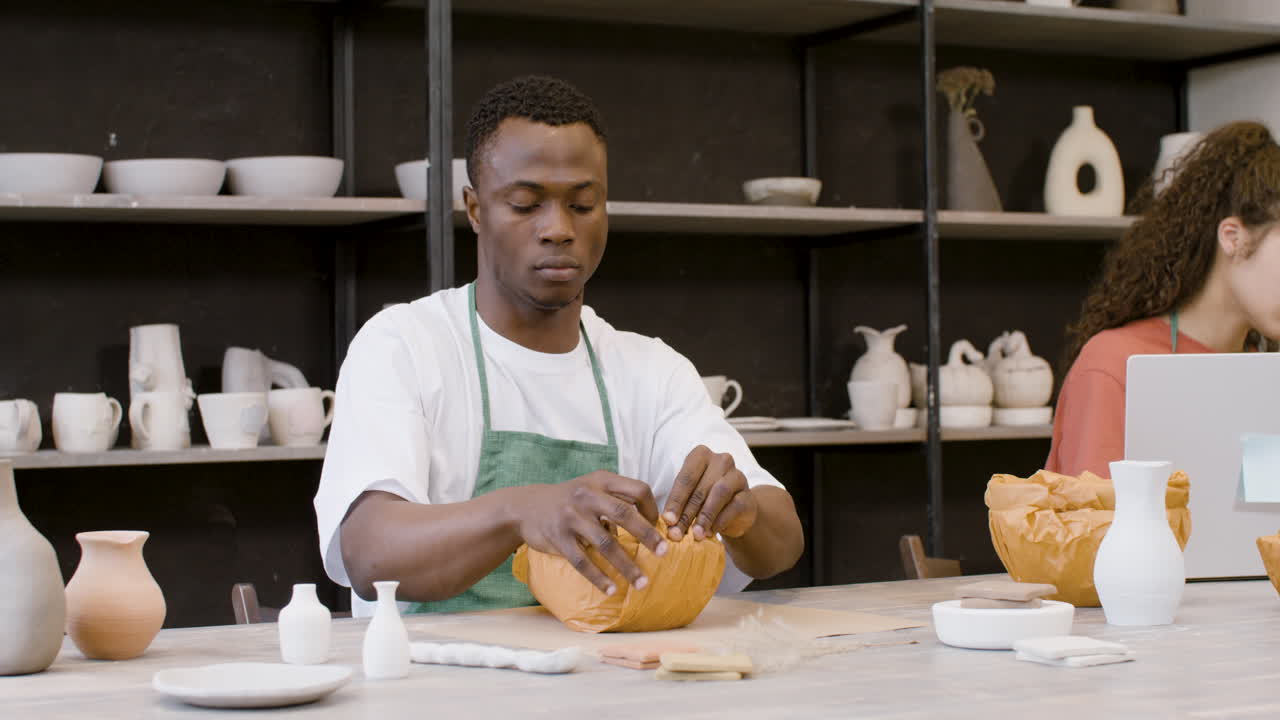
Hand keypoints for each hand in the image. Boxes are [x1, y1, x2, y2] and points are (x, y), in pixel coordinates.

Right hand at [515, 471, 667, 595]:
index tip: (660, 528)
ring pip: (605, 543)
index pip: (638, 489)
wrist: (526, 507)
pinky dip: (598, 577)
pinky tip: (611, 590)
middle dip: (647, 535)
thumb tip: (653, 523)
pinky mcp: (558, 537)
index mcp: (601, 481)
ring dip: (626, 565)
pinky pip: (582, 561)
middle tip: (663, 553)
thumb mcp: (592, 488)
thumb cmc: (570, 500)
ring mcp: (571, 516)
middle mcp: (587, 495)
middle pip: (624, 513)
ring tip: (642, 583)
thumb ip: (617, 499)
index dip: (653, 509)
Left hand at [662, 445, 758, 541]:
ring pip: (720, 493)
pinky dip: (721, 521)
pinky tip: (711, 532)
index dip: (675, 500)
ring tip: (695, 534)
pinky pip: (734, 506)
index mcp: (701, 455)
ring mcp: (737, 476)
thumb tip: (668, 522)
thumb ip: (678, 507)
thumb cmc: (704, 500)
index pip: (686, 478)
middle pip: (701, 488)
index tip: (667, 520)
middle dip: (687, 513)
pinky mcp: (748, 495)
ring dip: (705, 516)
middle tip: (677, 533)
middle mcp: (721, 461)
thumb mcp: (688, 499)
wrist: (734, 512)